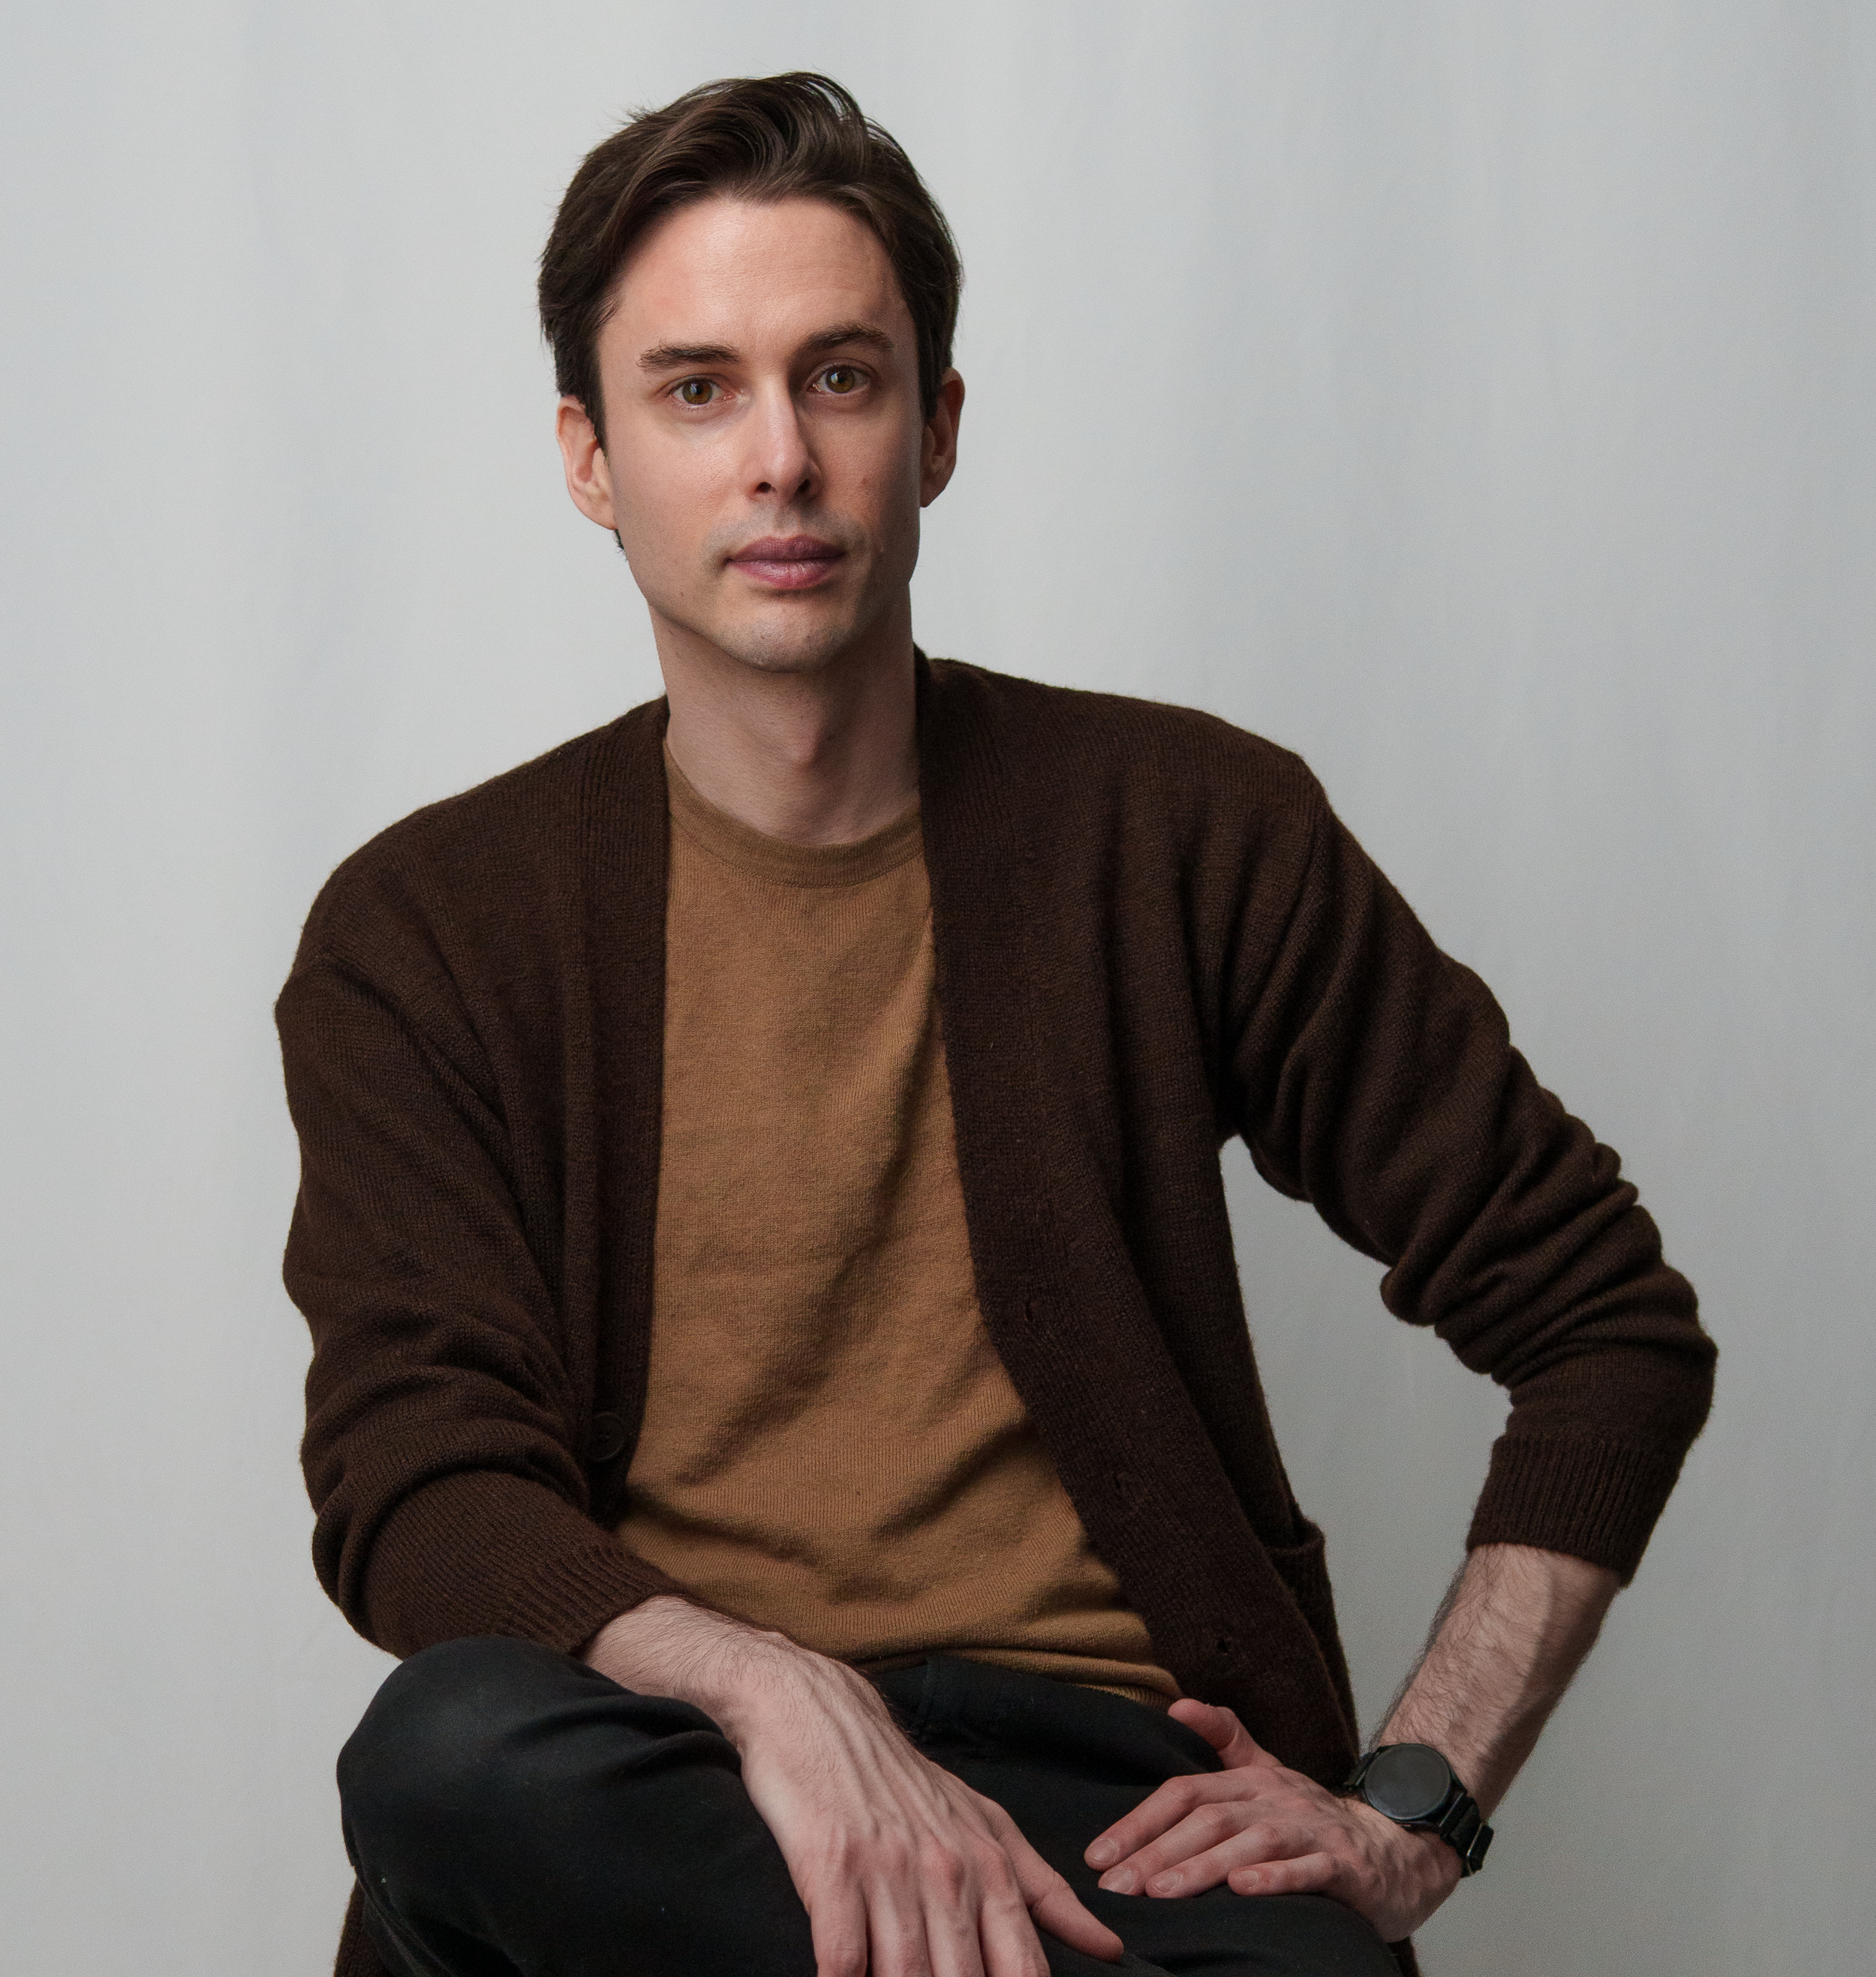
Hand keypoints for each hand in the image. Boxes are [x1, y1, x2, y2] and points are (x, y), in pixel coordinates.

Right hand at [584, 1601, 1121, 1976]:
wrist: (822, 1716)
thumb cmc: (905, 1783)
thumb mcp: (986, 1824)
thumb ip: (1044, 1892)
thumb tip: (1108, 1947)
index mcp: (990, 1865)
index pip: (1023, 1967)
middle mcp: (946, 1870)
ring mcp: (889, 1871)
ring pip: (906, 1976)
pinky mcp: (831, 1869)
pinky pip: (842, 1959)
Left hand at [1082, 1698, 1458, 1943]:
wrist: (1398, 1848)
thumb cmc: (1315, 1819)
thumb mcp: (1268, 1771)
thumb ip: (1223, 1739)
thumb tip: (1174, 1705)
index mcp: (1251, 1780)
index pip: (1184, 1793)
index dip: (1139, 1821)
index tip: (1098, 1855)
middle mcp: (1276, 1798)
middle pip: (1208, 1818)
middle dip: (1156, 1851)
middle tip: (1115, 1885)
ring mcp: (1312, 1829)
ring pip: (1249, 1842)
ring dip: (1201, 1866)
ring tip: (1159, 1891)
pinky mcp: (1345, 1865)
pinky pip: (1306, 1869)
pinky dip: (1274, 1878)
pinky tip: (1242, 1890)